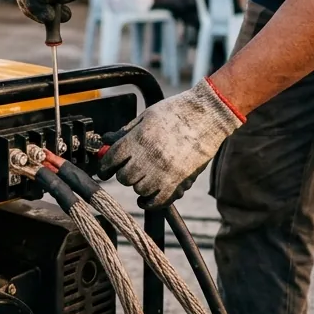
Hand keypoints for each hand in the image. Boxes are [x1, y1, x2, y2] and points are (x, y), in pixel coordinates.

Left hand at [102, 81, 243, 208]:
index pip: (112, 160)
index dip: (105, 167)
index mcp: (139, 140)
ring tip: (144, 176)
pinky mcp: (180, 183)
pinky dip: (150, 202)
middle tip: (128, 168)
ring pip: (140, 190)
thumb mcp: (146, 116)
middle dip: (123, 174)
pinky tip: (146, 198)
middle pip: (124, 178)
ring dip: (138, 185)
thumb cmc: (176, 111)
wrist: (208, 115)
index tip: (104, 170)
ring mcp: (165, 172)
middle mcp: (149, 158)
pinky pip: (159, 202)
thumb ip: (125, 131)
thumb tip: (106, 140)